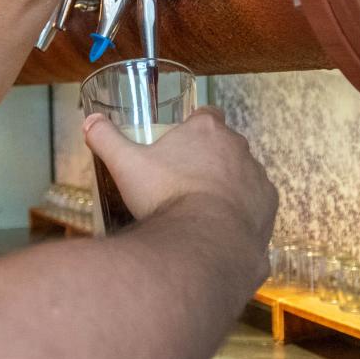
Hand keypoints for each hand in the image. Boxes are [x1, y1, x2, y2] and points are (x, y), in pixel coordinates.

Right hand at [84, 108, 278, 249]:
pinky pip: (254, 206)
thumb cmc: (165, 196)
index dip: (194, 127)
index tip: (181, 143)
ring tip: (200, 209)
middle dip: (209, 159)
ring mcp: (258, 180)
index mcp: (207, 131)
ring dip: (227, 186)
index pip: (207, 115)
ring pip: (243, 175)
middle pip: (226, 146)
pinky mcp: (269, 210)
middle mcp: (239, 149)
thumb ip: (107, 139)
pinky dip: (241, 214)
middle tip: (183, 180)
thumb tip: (90, 121)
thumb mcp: (126, 164)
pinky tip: (218, 229)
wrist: (204, 244)